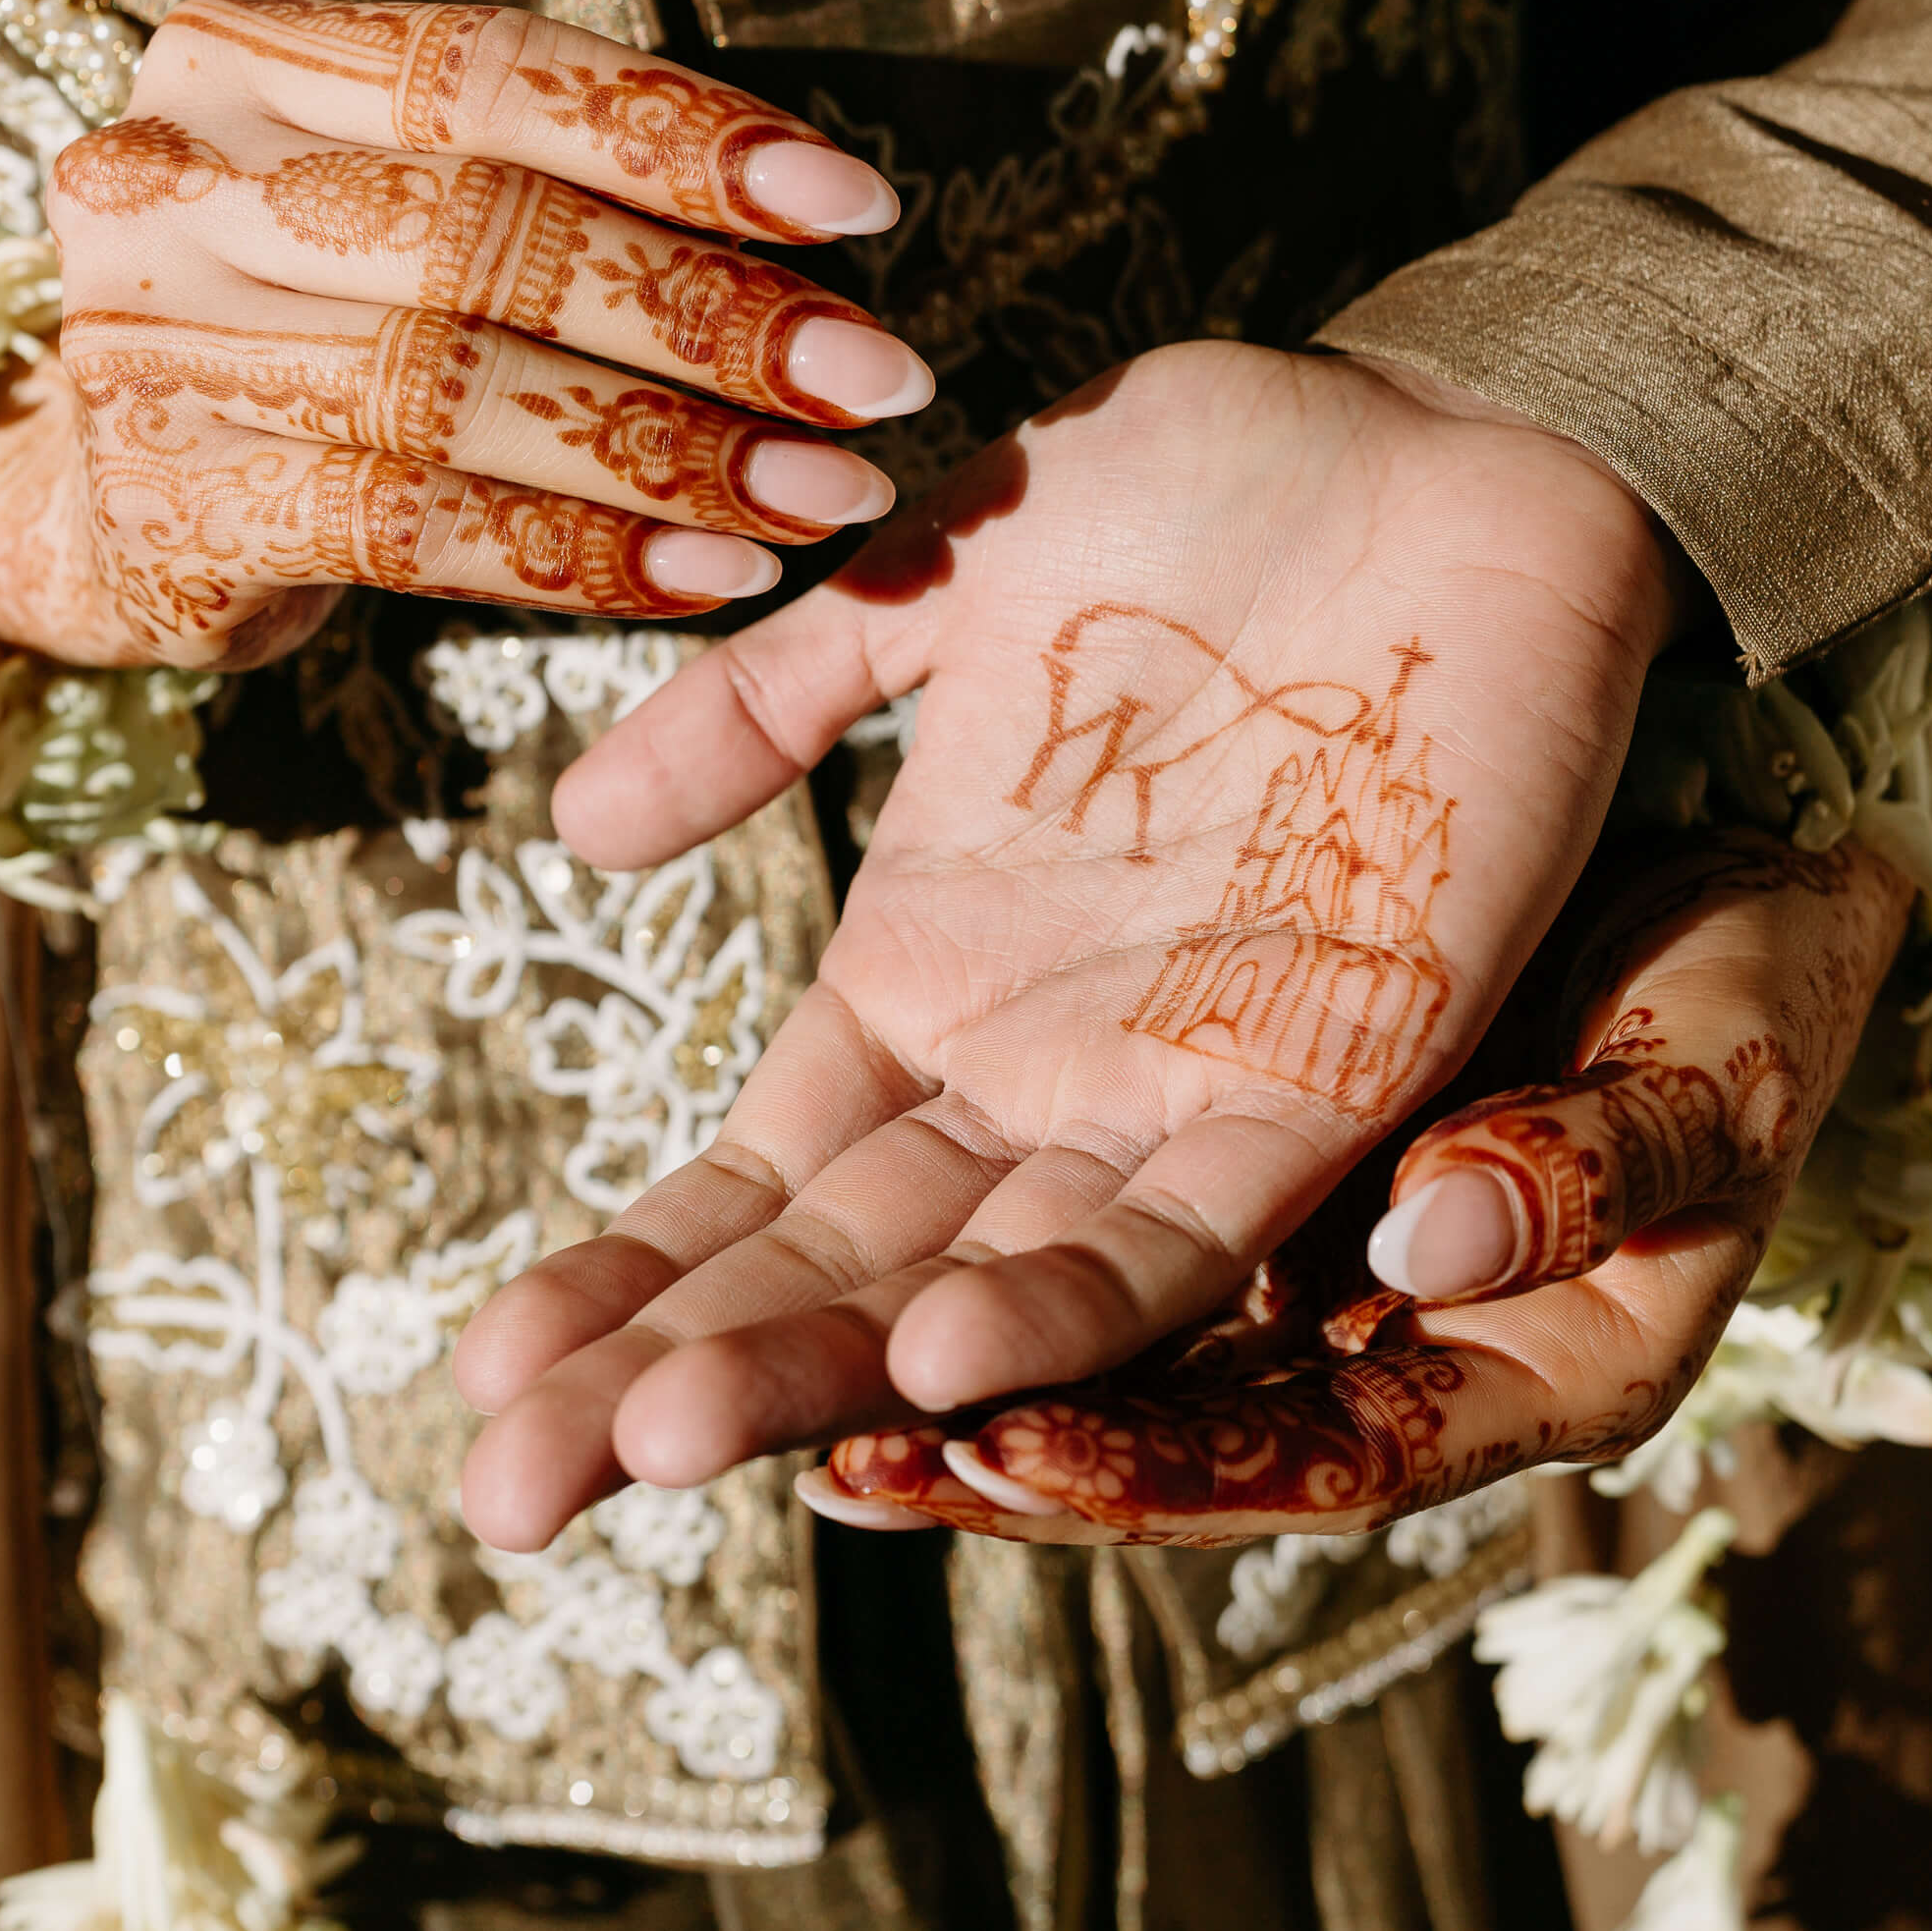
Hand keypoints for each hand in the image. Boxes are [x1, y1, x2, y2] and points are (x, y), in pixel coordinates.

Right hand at [0, 0, 929, 668]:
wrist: (99, 498)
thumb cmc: (305, 323)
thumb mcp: (385, 203)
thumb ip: (539, 178)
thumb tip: (813, 209)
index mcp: (239, 64)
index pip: (488, 69)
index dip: (681, 132)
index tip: (857, 202)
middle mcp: (175, 186)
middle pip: (486, 236)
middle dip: (710, 314)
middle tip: (878, 376)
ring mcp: (156, 350)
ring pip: (461, 392)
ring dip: (678, 454)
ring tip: (830, 493)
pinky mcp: (177, 510)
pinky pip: (419, 528)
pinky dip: (587, 555)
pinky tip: (718, 572)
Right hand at [456, 342, 1696, 1548]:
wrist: (1454, 439)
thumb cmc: (1212, 495)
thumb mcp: (937, 584)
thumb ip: (769, 702)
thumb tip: (578, 831)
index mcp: (937, 960)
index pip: (756, 1169)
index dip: (625, 1273)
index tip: (477, 1373)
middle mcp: (1037, 1056)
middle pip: (836, 1264)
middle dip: (673, 1376)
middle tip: (506, 1491)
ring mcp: (1176, 1078)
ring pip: (983, 1284)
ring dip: (831, 1370)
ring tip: (662, 1443)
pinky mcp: (1333, 1069)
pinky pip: (1189, 1230)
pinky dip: (1067, 1307)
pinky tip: (936, 1364)